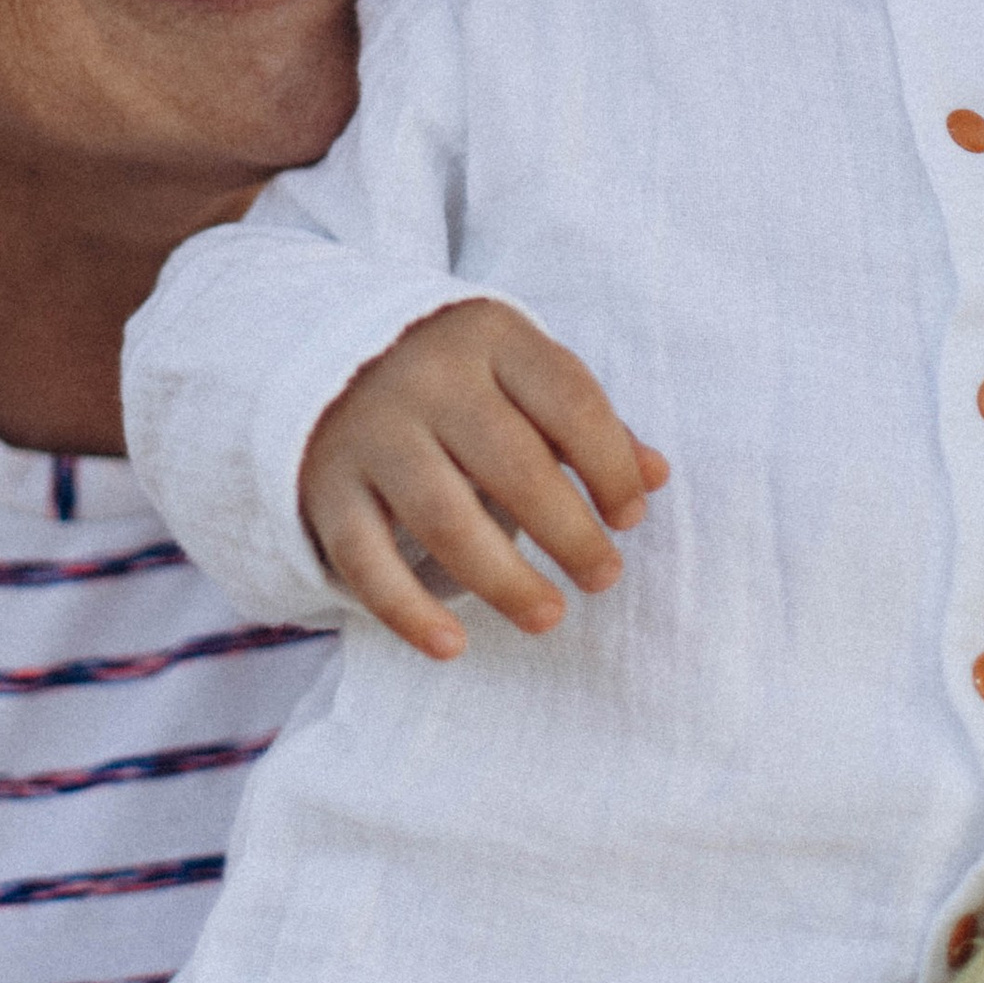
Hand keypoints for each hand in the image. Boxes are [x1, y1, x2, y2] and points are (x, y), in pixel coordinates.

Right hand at [298, 297, 669, 659]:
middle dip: (569, 532)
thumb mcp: (521, 372)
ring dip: (504, 579)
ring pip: (443, 516)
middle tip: (603, 577)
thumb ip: (588, 422)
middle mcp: (426, 377)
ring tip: (548, 615)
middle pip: (511, 463)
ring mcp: (371, 431)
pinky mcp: (328, 487)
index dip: (611, 466)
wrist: (330, 358)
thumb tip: (654, 476)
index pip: (569, 400)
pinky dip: (407, 610)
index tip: (630, 517)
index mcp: (490, 336)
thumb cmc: (459, 377)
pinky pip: (365, 558)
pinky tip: (452, 646)